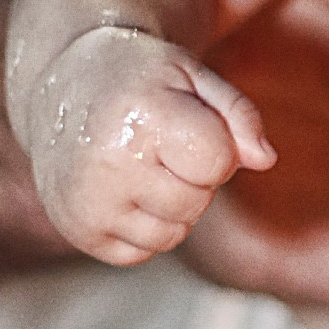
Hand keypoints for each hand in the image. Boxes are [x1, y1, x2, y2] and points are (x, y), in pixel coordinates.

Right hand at [26, 26, 273, 265]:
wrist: (62, 85)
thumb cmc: (140, 79)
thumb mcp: (192, 75)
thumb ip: (238, 114)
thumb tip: (266, 160)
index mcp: (142, 116)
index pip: (218, 163)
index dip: (216, 145)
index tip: (185, 121)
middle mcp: (108, 164)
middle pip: (196, 203)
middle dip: (193, 177)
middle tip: (159, 144)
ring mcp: (88, 203)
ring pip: (171, 235)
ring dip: (170, 207)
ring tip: (141, 165)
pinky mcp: (77, 231)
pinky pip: (140, 252)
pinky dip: (141, 228)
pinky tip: (121, 189)